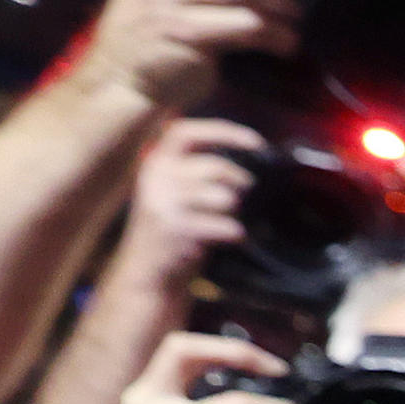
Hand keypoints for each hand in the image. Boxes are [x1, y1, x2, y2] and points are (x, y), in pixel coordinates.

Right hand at [121, 118, 263, 272]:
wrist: (148, 272)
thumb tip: (243, 150)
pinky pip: (225, 225)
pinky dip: (234, 233)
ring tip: (220, 220)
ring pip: (223, 197)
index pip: (186, 132)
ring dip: (232, 210)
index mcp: (156, 163)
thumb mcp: (175, 191)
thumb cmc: (174, 228)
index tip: (256, 142)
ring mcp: (163, 203)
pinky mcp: (176, 230)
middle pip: (216, 167)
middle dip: (239, 180)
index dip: (223, 131)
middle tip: (241, 193)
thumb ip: (196, 170)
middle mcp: (156, 178)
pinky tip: (225, 238)